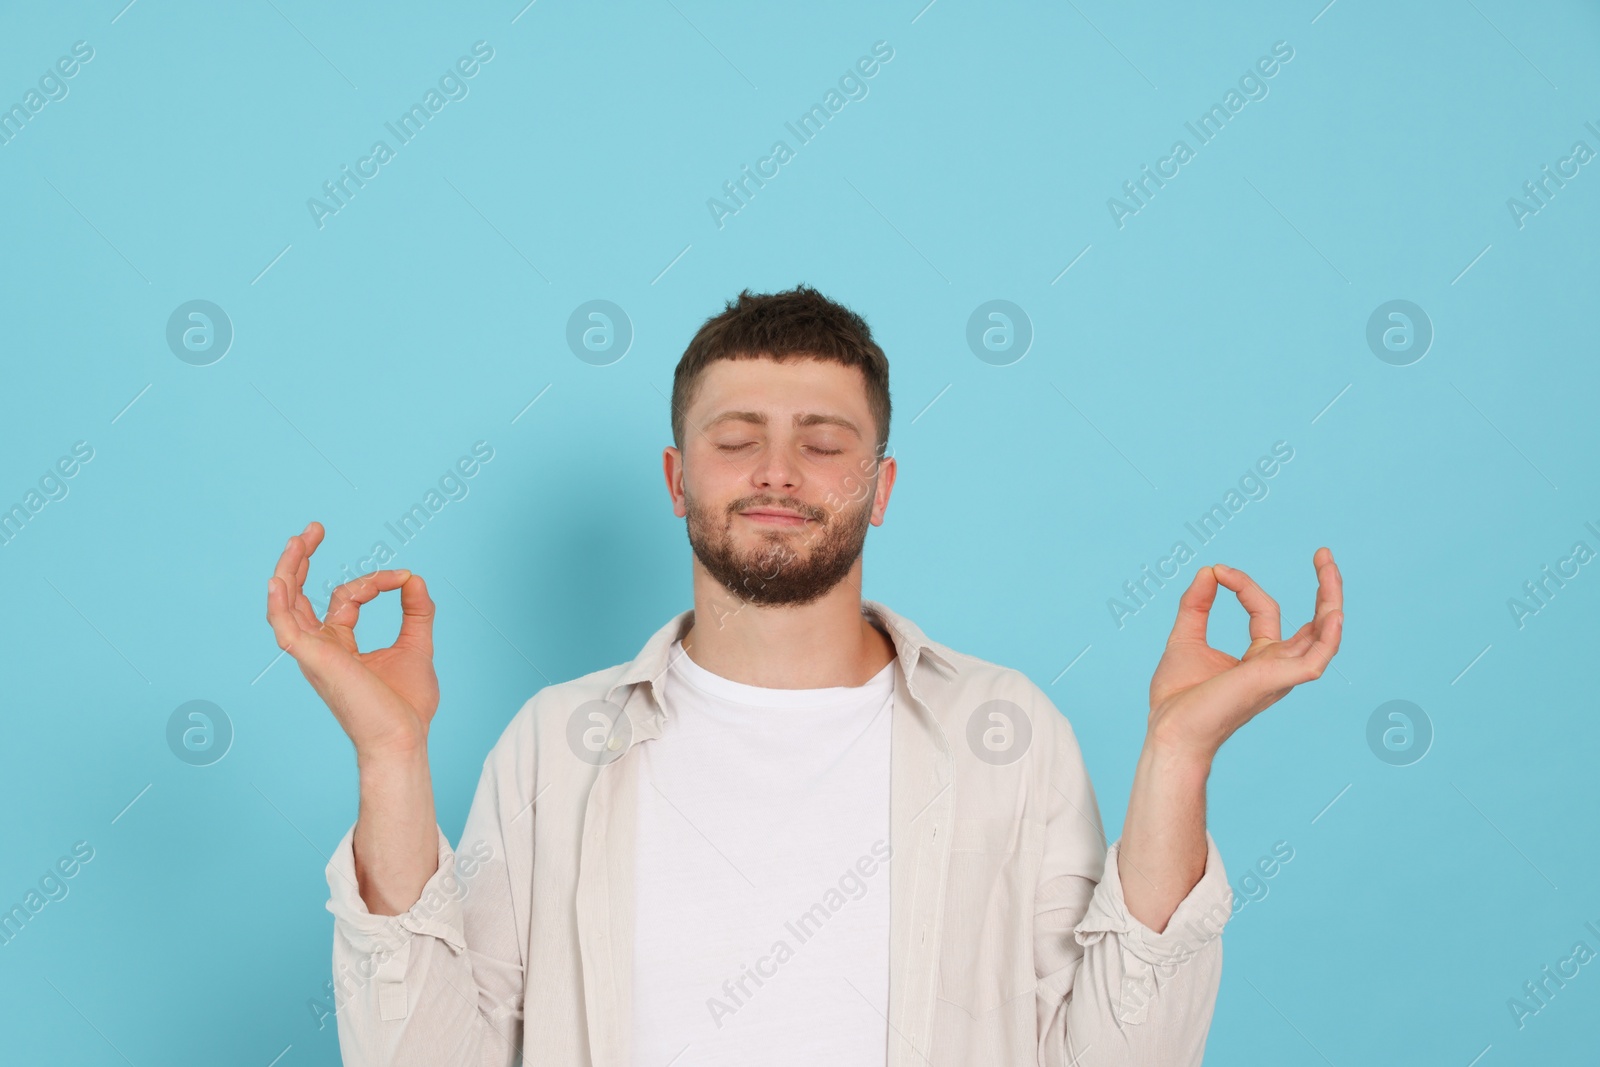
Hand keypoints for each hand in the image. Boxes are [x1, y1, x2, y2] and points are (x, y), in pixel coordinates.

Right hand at [265, 521, 438, 759]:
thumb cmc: (407, 706)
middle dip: (303, 561)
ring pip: (288, 604)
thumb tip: (414, 578)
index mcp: (340, 645)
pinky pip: (285, 628)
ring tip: (299, 539)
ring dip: (290, 570)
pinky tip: (279, 579)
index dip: (375, 581)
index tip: (403, 579)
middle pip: (299, 596)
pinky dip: (279, 603)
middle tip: (314, 528)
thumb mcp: (417, 646)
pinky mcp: (314, 660)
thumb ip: (417, 611)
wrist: (404, 738)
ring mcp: (313, 654)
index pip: (346, 597)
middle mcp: (321, 648)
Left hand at [1145, 547, 1342, 762]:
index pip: (1264, 610)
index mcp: (1260, 658)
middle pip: (1314, 623)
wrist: (1169, 730)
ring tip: (1328, 564)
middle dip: (1324, 588)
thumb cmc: (1177, 697)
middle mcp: (1277, 666)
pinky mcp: (1276, 682)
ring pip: (1323, 635)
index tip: (1217, 572)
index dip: (1243, 585)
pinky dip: (1328, 637)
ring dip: (1330, 599)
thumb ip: (1196, 604)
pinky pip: (1315, 660)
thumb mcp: (1185, 638)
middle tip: (1323, 553)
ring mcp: (1280, 675)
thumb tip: (1210, 570)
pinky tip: (1333, 612)